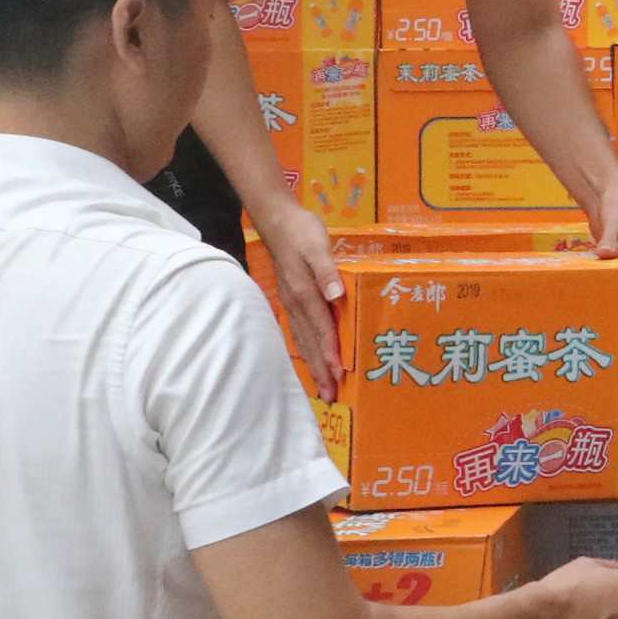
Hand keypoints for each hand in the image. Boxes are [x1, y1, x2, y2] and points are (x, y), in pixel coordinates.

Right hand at [254, 200, 344, 400]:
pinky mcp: (292, 300)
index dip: (331, 353)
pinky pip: (300, 332)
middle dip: (321, 370)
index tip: (339, 375)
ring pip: (303, 341)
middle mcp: (296, 304)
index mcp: (304, 294)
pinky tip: (313, 360)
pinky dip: (307, 350)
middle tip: (330, 397)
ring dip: (313, 365)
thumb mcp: (318, 246)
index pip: (321, 330)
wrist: (278, 221)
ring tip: (323, 387)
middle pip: (310, 343)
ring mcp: (292, 304)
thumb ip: (328, 272)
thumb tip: (336, 296)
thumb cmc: (302, 232)